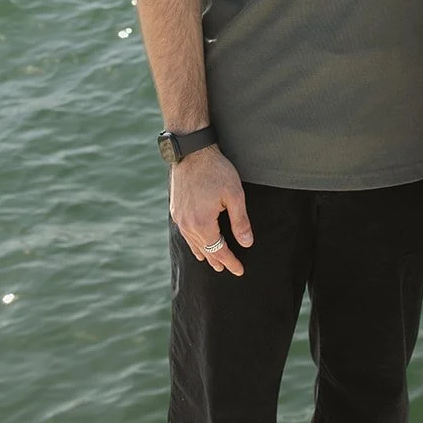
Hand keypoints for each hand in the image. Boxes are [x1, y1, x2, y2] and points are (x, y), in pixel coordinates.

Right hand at [169, 144, 253, 276]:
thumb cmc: (216, 170)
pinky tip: (197, 241)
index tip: (239, 270)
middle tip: (227, 268)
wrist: (192, 151)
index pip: (218, 250)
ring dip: (204, 252)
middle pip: (204, 250)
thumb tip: (247, 243)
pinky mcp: (175, 209)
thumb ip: (240, 222)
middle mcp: (187, 225)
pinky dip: (194, 241)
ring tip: (212, 260)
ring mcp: (179, 217)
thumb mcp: (234, 195)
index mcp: (202, 224)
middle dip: (217, 260)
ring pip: (192, 243)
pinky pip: (185, 233)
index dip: (230, 261)